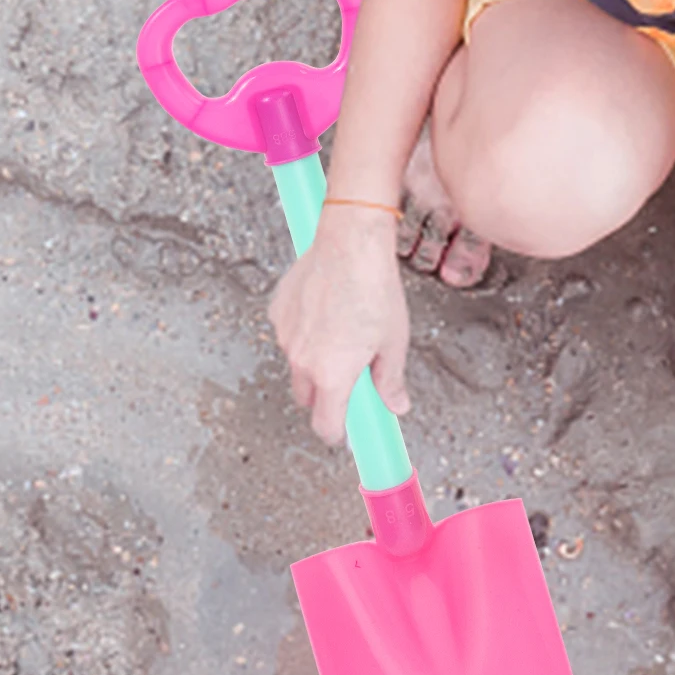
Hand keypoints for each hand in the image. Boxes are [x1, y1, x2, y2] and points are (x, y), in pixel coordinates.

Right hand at [268, 208, 410, 444]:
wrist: (351, 242)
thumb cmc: (375, 289)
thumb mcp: (393, 342)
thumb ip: (390, 381)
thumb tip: (396, 404)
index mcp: (332, 375)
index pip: (325, 426)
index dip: (337, 433)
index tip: (346, 430)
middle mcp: (302, 361)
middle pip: (307, 399)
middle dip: (325, 397)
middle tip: (348, 378)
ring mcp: (286, 336)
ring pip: (296, 365)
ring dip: (313, 362)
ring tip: (340, 333)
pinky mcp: (278, 312)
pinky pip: (289, 335)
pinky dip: (303, 333)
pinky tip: (325, 312)